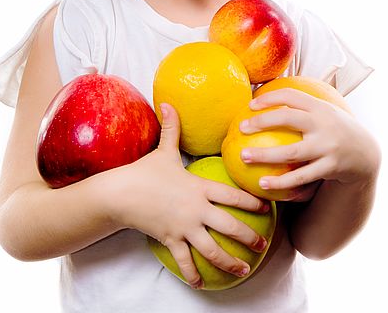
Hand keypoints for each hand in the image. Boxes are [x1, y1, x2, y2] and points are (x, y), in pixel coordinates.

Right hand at [109, 103, 269, 288]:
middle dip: (249, 236)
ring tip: (244, 270)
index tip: (267, 208)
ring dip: (229, 261)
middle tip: (263, 244)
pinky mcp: (170, 239)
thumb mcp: (162, 150)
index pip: (232, 195)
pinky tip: (202, 284)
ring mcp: (184, 227)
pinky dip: (193, 274)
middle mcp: (196, 209)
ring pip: (212, 249)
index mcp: (199, 187)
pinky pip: (184, 261)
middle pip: (229, 225)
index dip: (252, 201)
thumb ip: (171, 128)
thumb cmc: (144, 171)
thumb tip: (169, 103)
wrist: (120, 193)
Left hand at [239, 88, 380, 200]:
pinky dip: (281, 182)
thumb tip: (266, 97)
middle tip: (241, 127)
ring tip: (243, 157)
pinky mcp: (330, 168)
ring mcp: (327, 146)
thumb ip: (302, 107)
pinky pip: (301, 177)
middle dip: (262, 122)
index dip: (269, 98)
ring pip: (291, 152)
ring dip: (265, 156)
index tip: (250, 106)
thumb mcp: (324, 111)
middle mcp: (324, 124)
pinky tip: (263, 184)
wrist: (365, 153)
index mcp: (320, 107)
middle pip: (289, 119)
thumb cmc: (333, 129)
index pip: (291, 96)